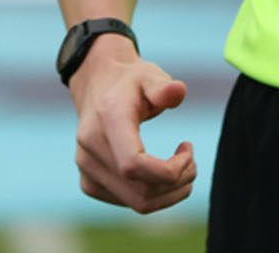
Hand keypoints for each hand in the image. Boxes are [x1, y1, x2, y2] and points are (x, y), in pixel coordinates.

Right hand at [68, 35, 196, 212]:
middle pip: (142, 190)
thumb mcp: (149, 75)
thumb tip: (178, 91)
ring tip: (184, 168)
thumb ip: (163, 86)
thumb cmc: (130, 82)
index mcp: (108, 118)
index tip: (188, 149)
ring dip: (170, 193)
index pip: (134, 165)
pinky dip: (154, 196)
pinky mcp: (89, 182)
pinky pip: (129, 202)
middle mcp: (91, 146)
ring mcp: (86, 168)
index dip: (170, 170)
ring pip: (138, 203)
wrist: (97, 86)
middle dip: (178, 182)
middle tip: (192, 161)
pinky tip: (161, 174)